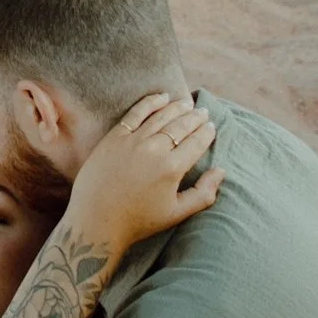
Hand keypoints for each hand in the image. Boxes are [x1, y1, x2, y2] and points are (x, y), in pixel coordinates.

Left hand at [69, 89, 220, 263]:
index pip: (196, 142)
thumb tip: (221, 171)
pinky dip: (151, 102)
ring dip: (177, 107)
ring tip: (187, 103)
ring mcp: (133, 140)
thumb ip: (203, 193)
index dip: (206, 132)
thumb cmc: (139, 220)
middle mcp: (154, 149)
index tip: (211, 126)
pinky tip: (161, 97)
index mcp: (172, 168)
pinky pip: (136, 113)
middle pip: (181, 125)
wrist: (96, 219)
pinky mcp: (114, 137)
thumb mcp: (177, 213)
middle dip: (195, 117)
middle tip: (203, 112)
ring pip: (161, 116)